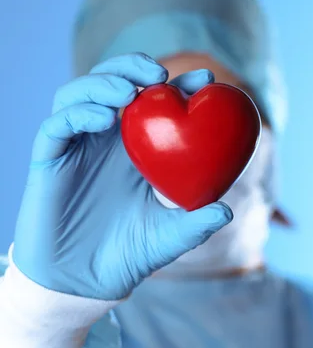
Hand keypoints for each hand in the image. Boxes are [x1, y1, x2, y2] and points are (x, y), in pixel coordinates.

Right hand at [13, 54, 231, 299]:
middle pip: (114, 82)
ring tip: (128, 92)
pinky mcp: (49, 159)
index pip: (157, 103)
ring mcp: (77, 145)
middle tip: (159, 73)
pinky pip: (57, 126)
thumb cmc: (128, 254)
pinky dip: (78, 113)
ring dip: (103, 83)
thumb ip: (197, 224)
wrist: (82, 281)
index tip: (205, 78)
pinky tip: (103, 120)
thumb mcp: (170, 238)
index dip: (180, 84)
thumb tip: (228, 211)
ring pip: (80, 93)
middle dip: (134, 66)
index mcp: (138, 148)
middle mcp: (107, 139)